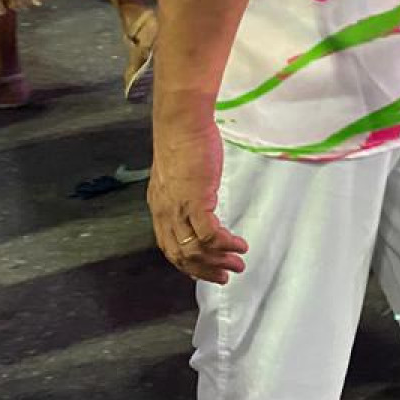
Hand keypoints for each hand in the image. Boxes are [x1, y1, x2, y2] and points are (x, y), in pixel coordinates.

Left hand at [148, 120, 248, 283]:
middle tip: (225, 275)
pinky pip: (210, 234)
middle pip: (180, 255)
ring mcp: (178, 208)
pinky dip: (225, 244)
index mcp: (160, 207)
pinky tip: (239, 244)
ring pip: (195, 249)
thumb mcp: (180, 174)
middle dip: (204, 270)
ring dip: (218, 260)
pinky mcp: (194, 200)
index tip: (205, 270)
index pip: (169, 247)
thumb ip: (186, 192)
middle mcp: (165, 213)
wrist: (182, 124)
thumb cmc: (184, 141)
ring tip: (238, 262)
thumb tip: (202, 203)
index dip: (188, 264)